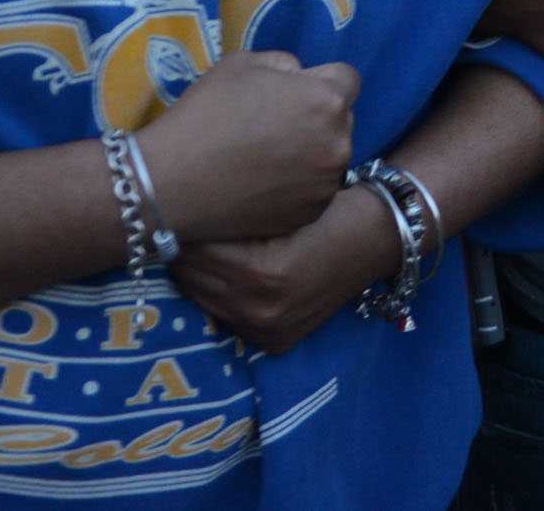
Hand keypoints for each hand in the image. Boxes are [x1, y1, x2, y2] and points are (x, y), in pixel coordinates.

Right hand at [136, 52, 358, 244]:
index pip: (347, 79)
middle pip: (342, 119)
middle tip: (275, 126)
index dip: (321, 82)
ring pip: (331, 157)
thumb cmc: (206, 113)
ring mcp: (326, 183)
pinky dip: (299, 185)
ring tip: (267, 158)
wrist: (172, 181)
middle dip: (319, 117)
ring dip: (312, 152)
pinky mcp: (311, 214)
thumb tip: (301, 77)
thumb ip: (285, 64)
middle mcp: (339, 142)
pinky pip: (316, 190)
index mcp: (326, 99)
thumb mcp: (243, 63)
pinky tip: (264, 183)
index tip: (293, 93)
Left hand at [171, 185, 401, 354]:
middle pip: (192, 278)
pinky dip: (216, 291)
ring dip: (193, 271)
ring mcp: (268, 332)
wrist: (375, 237)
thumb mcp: (282, 201)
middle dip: (180, 248)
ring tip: (192, 240)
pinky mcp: (275, 342)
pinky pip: (225, 314)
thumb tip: (183, 204)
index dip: (178, 222)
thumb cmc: (331, 206)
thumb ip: (235, 209)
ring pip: (202, 298)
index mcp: (262, 274)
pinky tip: (218, 266)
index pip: (193, 251)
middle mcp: (261, 311)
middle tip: (173, 219)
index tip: (168, 201)